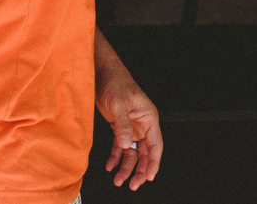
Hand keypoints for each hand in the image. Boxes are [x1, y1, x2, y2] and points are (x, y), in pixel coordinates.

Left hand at [96, 62, 161, 188]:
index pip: (155, 144)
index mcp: (148, 117)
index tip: (149, 177)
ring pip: (132, 152)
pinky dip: (115, 157)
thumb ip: (123, 125)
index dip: (153, 162)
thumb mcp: (119, 104)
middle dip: (139, 169)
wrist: (101, 73)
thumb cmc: (115, 82)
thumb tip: (127, 144)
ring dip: (126, 166)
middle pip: (145, 152)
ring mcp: (131, 126)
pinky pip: (120, 146)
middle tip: (133, 184)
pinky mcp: (119, 126)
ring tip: (118, 180)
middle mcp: (142, 124)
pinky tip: (109, 165)